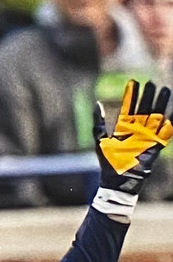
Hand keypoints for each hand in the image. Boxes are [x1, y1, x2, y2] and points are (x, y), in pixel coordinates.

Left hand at [93, 79, 172, 195]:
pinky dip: (170, 122)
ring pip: (156, 115)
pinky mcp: (155, 145)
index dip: (131, 95)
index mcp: (124, 127)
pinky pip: (165, 132)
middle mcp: (137, 129)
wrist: (118, 179)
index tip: (133, 82)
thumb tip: (97, 104)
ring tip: (165, 90)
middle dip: (148, 95)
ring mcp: (147, 136)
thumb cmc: (108, 162)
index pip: (129, 107)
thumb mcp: (101, 140)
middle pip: (144, 108)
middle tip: (151, 83)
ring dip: (161, 103)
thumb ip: (99, 123)